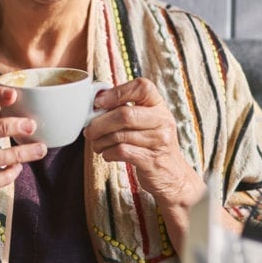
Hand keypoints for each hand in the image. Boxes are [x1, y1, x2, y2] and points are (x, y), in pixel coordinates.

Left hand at [84, 78, 204, 209]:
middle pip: (124, 115)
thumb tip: (96, 100)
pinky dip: (108, 153)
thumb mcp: (145, 121)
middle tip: (89, 130)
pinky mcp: (152, 161)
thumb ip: (125, 108)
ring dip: (100, 141)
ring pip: (120, 135)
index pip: (141, 87)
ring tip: (97, 144)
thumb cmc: (151, 144)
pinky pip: (122, 151)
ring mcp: (160, 141)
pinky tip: (108, 154)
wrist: (172, 175)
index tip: (99, 102)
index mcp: (159, 105)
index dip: (117, 92)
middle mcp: (163, 120)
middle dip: (99, 124)